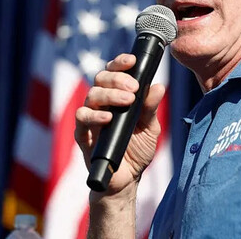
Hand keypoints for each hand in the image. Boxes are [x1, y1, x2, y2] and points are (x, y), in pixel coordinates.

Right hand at [74, 53, 165, 195]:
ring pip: (91, 95)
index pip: (114, 72)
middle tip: (134, 87)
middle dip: (117, 79)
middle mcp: (101, 103)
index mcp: (116, 96)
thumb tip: (157, 86)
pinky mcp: (83, 135)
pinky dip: (94, 115)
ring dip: (110, 94)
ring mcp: (91, 118)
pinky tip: (108, 117)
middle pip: (100, 79)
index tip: (132, 61)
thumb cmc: (137, 149)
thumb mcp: (150, 127)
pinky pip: (82, 119)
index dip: (120, 63)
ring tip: (127, 101)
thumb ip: (150, 107)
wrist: (127, 179)